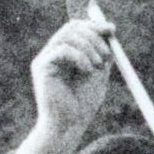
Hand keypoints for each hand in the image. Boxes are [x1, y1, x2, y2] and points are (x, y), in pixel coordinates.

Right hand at [31, 16, 114, 142]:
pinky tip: (87, 71)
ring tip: (98, 66)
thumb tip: (110, 29)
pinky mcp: (41, 66)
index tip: (112, 30)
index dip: (94, 26)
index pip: (77, 28)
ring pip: (68, 36)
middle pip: (72, 27)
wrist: (69, 127)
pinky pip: (62, 49)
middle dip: (93, 35)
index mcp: (65, 53)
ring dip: (89, 47)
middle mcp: (52, 53)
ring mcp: (45, 58)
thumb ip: (102, 53)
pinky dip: (79, 57)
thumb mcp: (99, 75)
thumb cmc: (82, 106)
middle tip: (107, 54)